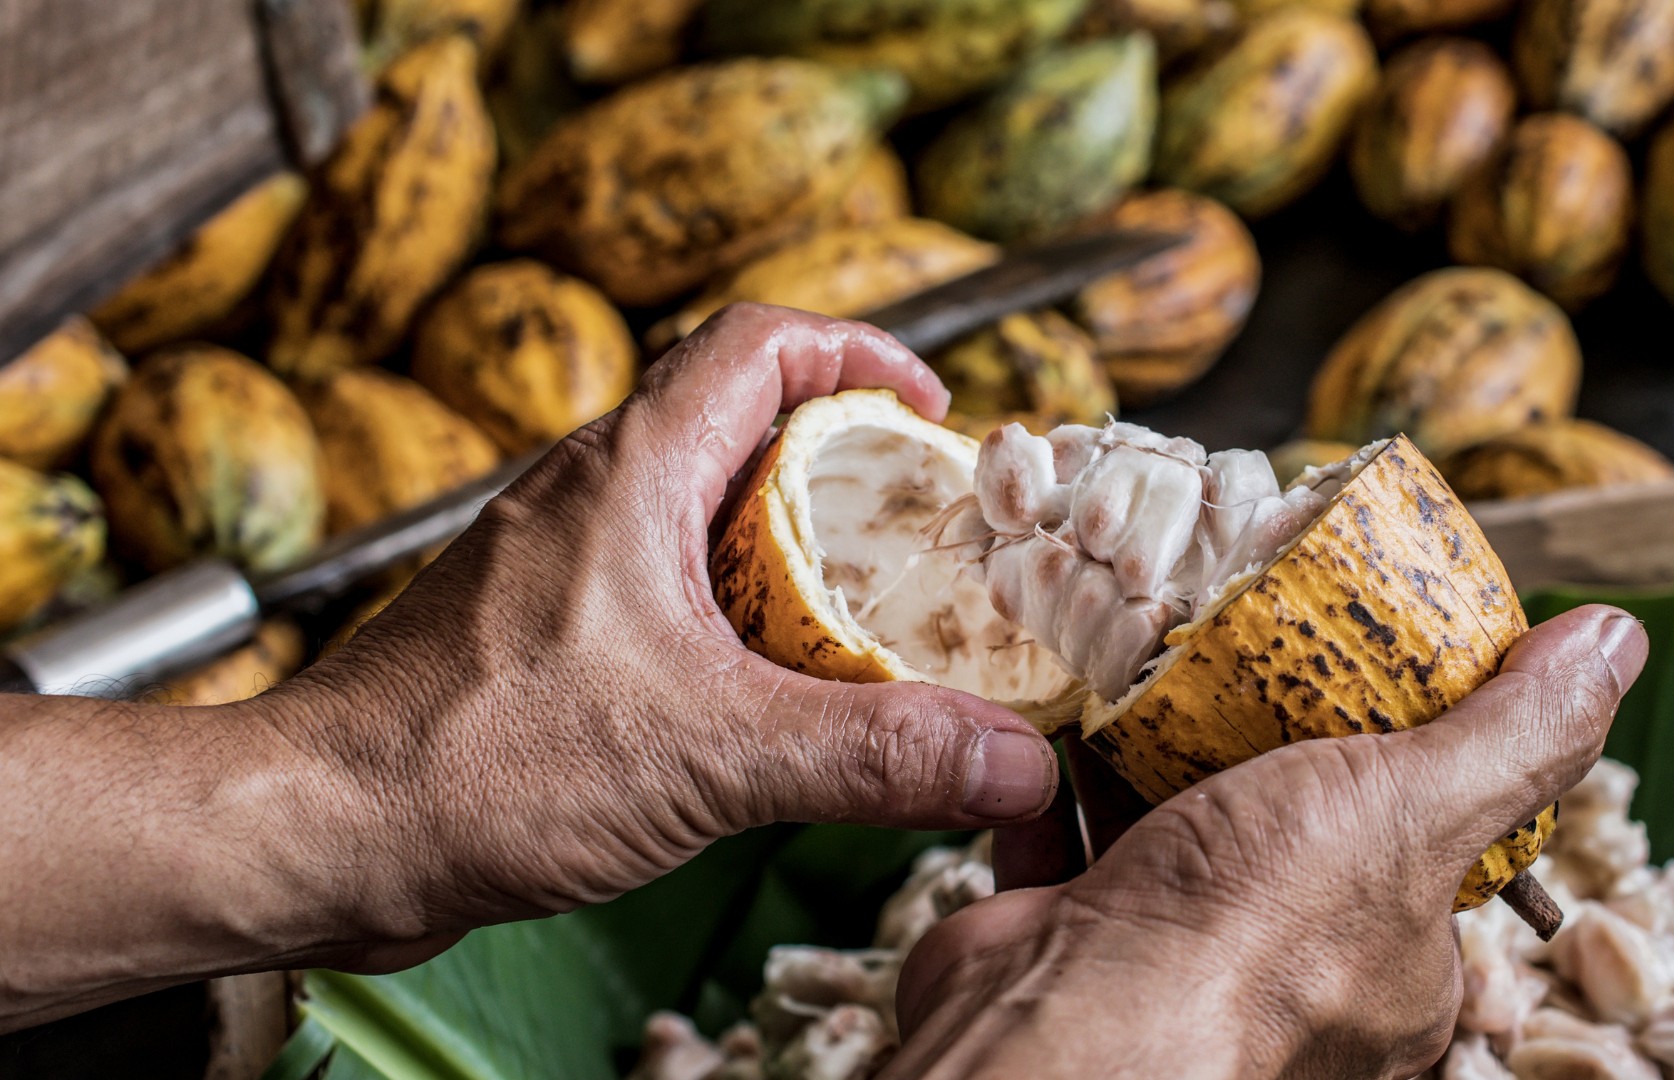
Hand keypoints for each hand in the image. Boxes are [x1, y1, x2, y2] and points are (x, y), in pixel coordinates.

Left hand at [0, 304, 1064, 1031]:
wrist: (317, 832)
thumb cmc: (468, 763)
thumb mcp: (711, 755)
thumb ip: (871, 754)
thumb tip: (1007, 762)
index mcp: (631, 473)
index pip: (759, 342)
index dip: (860, 353)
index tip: (930, 411)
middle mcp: (590, 494)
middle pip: (743, 426)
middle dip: (847, 470)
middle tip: (918, 537)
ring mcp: (560, 562)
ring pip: (703, 514)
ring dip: (790, 553)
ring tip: (863, 624)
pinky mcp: (542, 632)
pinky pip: (663, 588)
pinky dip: (734, 619)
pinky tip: (764, 696)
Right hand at [887, 605, 1647, 1079]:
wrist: (1064, 1026)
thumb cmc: (1253, 944)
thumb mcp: (1414, 810)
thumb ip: (1513, 738)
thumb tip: (1614, 645)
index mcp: (1399, 970)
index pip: (1424, 847)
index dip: (1406, 753)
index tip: (1372, 669)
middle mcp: (1290, 976)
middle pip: (1292, 824)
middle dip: (1266, 738)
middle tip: (1251, 648)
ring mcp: (1175, 954)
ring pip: (1176, 825)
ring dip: (1161, 746)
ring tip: (1157, 659)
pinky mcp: (1079, 930)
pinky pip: (1076, 833)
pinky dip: (1068, 774)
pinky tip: (1069, 717)